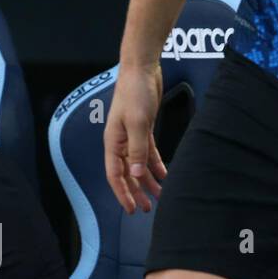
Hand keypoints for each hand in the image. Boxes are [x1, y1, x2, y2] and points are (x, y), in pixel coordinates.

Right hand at [104, 62, 166, 212]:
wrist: (141, 69)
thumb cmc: (135, 93)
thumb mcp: (137, 123)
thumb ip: (137, 150)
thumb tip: (135, 175)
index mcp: (113, 143)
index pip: (115, 175)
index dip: (122, 194)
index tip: (130, 209)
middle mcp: (120, 143)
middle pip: (127, 174)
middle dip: (136, 191)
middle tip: (145, 208)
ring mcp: (131, 137)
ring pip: (138, 166)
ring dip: (148, 181)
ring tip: (159, 196)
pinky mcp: (143, 130)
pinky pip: (148, 154)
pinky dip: (155, 165)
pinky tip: (164, 175)